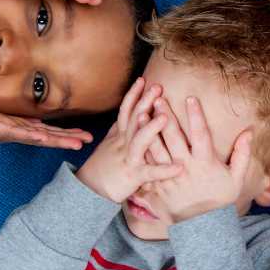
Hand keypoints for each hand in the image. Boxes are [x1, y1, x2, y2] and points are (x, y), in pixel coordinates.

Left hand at [0, 95, 92, 149]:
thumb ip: (19, 119)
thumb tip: (39, 121)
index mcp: (15, 130)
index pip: (46, 132)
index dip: (66, 135)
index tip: (86, 136)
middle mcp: (12, 133)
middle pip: (45, 137)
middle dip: (67, 139)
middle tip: (89, 141)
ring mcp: (2, 131)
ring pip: (34, 136)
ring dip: (55, 140)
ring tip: (74, 142)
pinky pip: (13, 130)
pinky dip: (28, 133)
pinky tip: (42, 135)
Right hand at [76, 80, 182, 203]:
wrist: (90, 191)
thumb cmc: (102, 167)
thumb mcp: (109, 144)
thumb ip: (118, 129)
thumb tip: (125, 113)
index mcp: (120, 136)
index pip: (126, 111)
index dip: (133, 95)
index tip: (142, 79)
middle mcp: (123, 144)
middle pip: (134, 119)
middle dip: (145, 102)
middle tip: (157, 86)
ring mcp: (128, 159)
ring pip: (139, 142)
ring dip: (151, 129)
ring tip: (165, 117)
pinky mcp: (133, 176)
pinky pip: (150, 173)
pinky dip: (164, 170)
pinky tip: (180, 167)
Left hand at [143, 94, 253, 220]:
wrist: (203, 226)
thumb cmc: (221, 200)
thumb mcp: (237, 178)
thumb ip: (243, 154)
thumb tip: (249, 132)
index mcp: (205, 163)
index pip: (201, 134)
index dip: (196, 115)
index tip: (190, 98)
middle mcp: (186, 167)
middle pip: (174, 137)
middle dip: (166, 116)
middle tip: (158, 98)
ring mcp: (171, 176)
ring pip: (157, 149)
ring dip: (148, 131)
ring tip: (141, 113)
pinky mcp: (160, 185)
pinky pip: (149, 166)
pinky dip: (142, 151)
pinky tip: (135, 138)